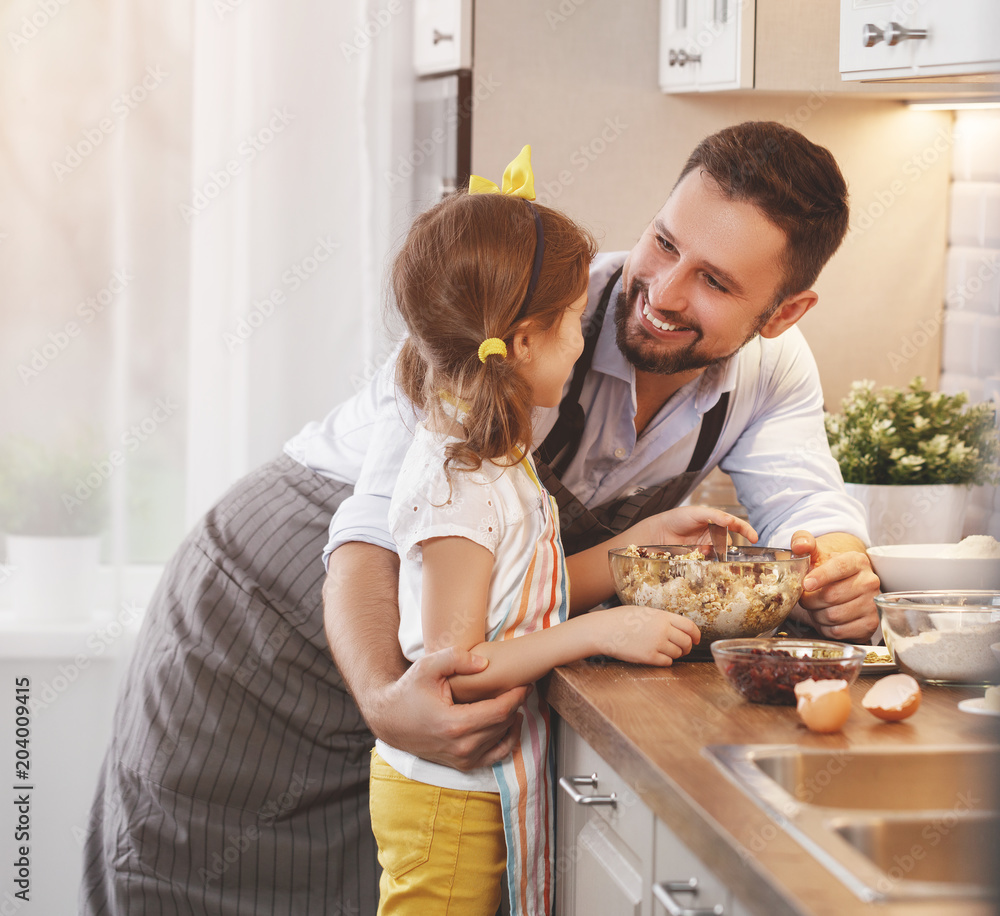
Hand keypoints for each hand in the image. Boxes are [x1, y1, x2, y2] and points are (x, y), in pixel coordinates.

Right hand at [373, 646, 527, 770]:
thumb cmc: (409, 691)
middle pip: (504, 724)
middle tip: (522, 686)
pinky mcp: (462, 764)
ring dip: (512, 719)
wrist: (390, 719)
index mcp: (455, 724)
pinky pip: (496, 755)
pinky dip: (507, 739)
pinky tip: (508, 722)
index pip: (499, 711)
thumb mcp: (427, 666)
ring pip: (502, 738)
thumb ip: (456, 658)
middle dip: (516, 704)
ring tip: (514, 700)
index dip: (516, 696)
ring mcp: (462, 759)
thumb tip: (485, 663)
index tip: (524, 682)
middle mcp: (461, 747)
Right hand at [595, 606, 699, 664]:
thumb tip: (676, 627)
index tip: (696, 639)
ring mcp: (656, 644)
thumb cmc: (621, 619)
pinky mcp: (649, 657)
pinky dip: (666, 661)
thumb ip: (661, 619)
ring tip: (666, 651)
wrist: (604, 630)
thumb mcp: (644, 612)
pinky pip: (667, 662)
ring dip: (675, 654)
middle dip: (687, 647)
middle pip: (686, 642)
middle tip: (683, 648)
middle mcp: (662, 630)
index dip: (696, 634)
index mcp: (662, 617)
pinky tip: (658, 657)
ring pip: (678, 654)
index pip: (689, 626)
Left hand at [632, 506, 757, 549]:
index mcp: (716, 521)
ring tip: (701, 550)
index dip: (747, 531)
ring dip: (714, 554)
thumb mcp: (697, 513)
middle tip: (716, 547)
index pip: (736, 525)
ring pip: (719, 554)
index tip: (755, 538)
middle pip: (728, 543)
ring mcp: (706, 547)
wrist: (659, 532)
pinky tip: (697, 554)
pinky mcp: (699, 558)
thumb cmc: (677, 518)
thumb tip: (730, 520)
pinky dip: (706, 559)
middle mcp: (714, 535)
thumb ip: (714, 516)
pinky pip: (709, 561)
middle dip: (726, 547)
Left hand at [789, 530, 879, 641]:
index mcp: (857, 561)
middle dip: (810, 600)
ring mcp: (872, 604)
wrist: (841, 586)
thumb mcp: (815, 553)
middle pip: (832, 596)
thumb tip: (799, 545)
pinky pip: (839, 632)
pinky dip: (825, 628)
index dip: (820, 577)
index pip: (839, 567)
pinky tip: (825, 619)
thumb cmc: (826, 570)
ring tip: (816, 608)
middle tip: (806, 598)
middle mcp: (869, 581)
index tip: (806, 584)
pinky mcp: (870, 624)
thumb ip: (803, 541)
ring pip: (833, 615)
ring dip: (816, 615)